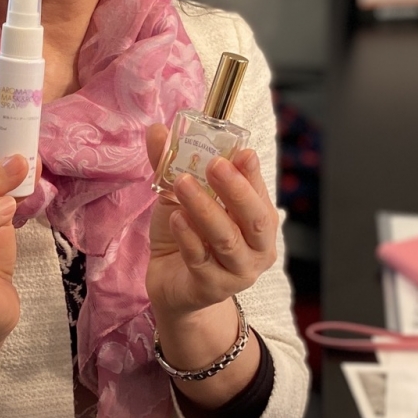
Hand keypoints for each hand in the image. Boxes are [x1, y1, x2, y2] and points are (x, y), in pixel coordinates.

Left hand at [145, 123, 277, 319]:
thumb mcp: (181, 196)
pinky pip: (200, 259)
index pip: (260, 193)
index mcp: (258, 220)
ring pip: (225, 239)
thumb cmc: (187, 235)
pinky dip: (187, 236)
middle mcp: (257, 248)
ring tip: (182, 183)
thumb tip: (156, 130)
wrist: (172, 284)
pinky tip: (175, 217)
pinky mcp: (210, 287)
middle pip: (255, 219)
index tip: (242, 151)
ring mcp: (237, 272)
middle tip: (215, 164)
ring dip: (204, 208)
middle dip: (235, 189)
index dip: (252, 173)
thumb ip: (172, 164)